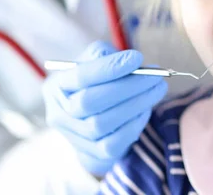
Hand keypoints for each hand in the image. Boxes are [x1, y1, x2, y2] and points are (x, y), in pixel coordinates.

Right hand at [43, 41, 167, 176]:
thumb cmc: (97, 80)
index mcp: (56, 86)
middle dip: (128, 87)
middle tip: (155, 76)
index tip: (137, 58)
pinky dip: (133, 126)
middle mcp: (58, 113)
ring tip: (156, 89)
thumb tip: (132, 62)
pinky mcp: (90, 155)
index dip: (110, 68)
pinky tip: (145, 110)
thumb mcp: (95, 61)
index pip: (81, 76)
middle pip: (90, 102)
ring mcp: (72, 137)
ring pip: (101, 124)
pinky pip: (112, 144)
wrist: (94, 113)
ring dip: (136, 105)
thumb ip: (106, 56)